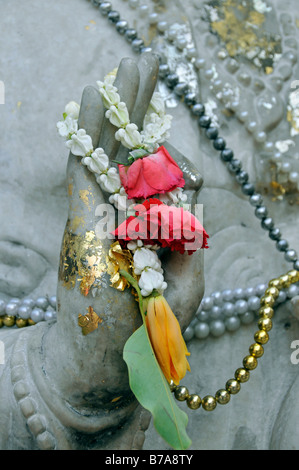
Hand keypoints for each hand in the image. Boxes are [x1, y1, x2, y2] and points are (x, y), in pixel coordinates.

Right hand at [45, 53, 203, 412]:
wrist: (105, 363)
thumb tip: (193, 197)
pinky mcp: (80, 221)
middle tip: (149, 62)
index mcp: (146, 225)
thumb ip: (193, 243)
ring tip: (133, 63)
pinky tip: (99, 91)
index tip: (176, 126)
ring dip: (121, 103)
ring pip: (109, 148)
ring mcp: (98, 214)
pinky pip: (85, 166)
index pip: (158, 172)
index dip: (168, 144)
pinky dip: (91, 130)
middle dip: (142, 105)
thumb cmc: (147, 329)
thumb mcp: (185, 286)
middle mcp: (120, 213)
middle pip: (131, 149)